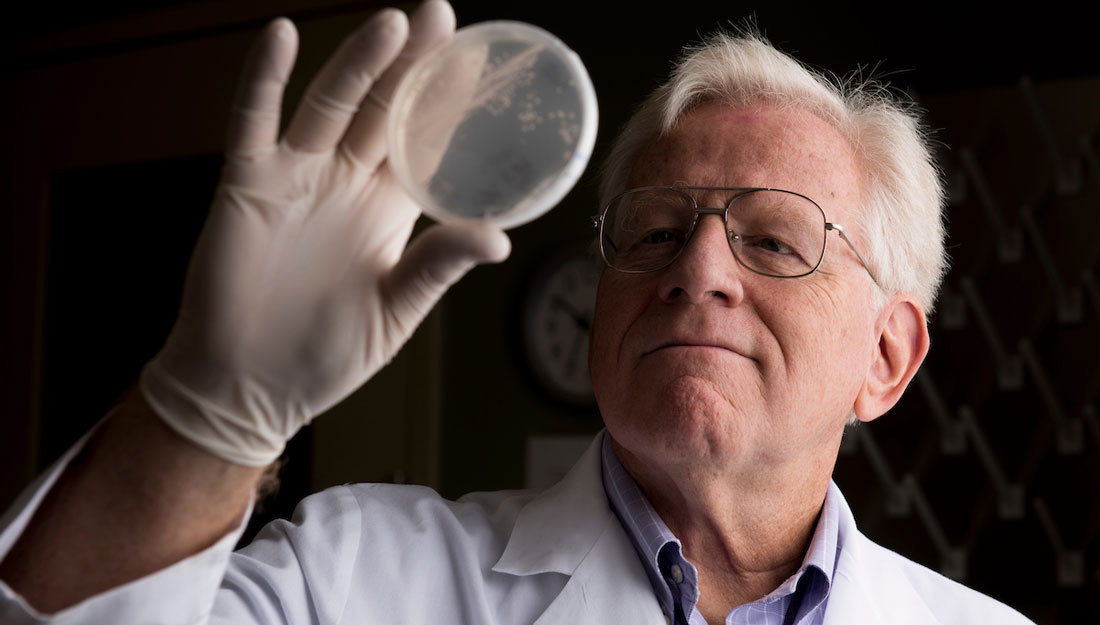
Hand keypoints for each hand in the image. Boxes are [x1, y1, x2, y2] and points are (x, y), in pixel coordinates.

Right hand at [141, 1, 509, 465]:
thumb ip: (438, 266)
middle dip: (411, 65)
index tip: (480, 63)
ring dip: (358, 64)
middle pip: (383, 110)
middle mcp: (345, 182)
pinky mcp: (247, 185)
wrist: (248, 387)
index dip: (447, 105)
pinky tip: (280, 36)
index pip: (424, 144)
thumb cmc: (324, 355)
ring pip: (330, 105)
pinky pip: (253, 122)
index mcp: (387, 210)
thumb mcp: (394, 311)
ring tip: (392, 25)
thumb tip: (499, 239)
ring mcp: (295, 178)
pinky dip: (263, 80)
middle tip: (441, 17)